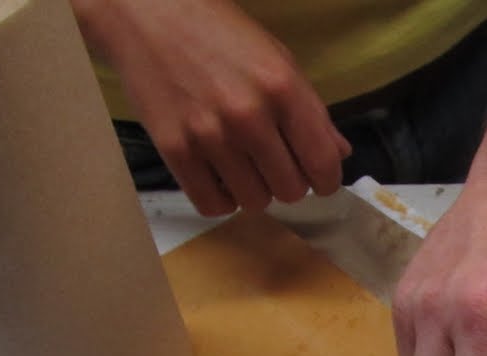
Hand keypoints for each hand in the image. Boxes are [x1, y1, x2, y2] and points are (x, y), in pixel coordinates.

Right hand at [73, 0, 349, 214]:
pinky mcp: (174, 149)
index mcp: (282, 88)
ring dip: (254, 190)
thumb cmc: (217, 33)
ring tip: (243, 164)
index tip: (319, 180)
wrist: (147, 13)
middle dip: (287, 182)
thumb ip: (311, 110)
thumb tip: (339, 154)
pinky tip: (219, 175)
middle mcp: (248, 115)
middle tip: (273, 162)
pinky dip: (221, 198)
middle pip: (290, 191)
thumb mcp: (277, 59)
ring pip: (254, 202)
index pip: (323, 164)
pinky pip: (212, 204)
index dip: (326, 181)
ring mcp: (209, 135)